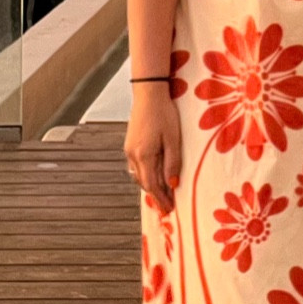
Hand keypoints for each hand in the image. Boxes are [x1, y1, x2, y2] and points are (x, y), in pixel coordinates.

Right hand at [125, 84, 181, 212]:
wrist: (149, 93)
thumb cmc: (164, 113)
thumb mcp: (173, 139)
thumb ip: (173, 162)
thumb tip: (172, 184)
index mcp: (143, 155)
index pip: (152, 185)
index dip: (161, 199)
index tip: (169, 210)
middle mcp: (133, 155)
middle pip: (144, 182)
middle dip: (156, 196)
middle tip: (167, 207)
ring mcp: (129, 149)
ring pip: (138, 175)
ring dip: (150, 186)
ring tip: (161, 195)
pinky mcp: (130, 143)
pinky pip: (137, 166)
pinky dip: (145, 175)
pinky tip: (153, 176)